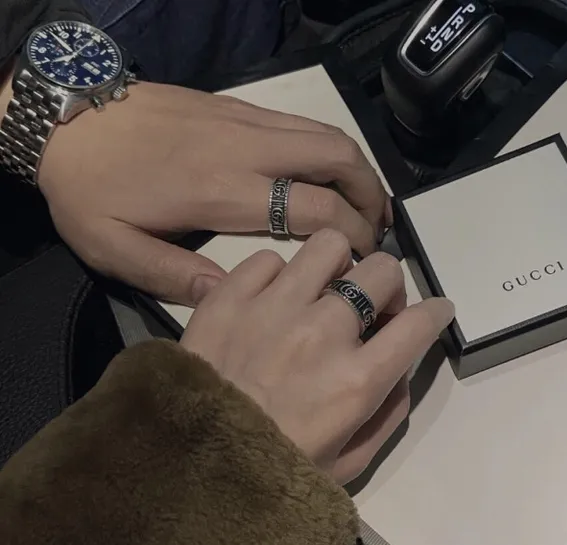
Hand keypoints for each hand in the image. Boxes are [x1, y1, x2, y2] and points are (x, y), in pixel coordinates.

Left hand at [37, 82, 390, 306]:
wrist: (64, 117)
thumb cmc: (90, 189)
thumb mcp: (116, 248)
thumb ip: (176, 277)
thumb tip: (239, 295)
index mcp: (223, 190)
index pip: (314, 207)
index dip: (353, 234)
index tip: (368, 262)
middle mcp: (246, 150)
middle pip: (335, 161)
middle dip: (371, 198)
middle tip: (382, 234)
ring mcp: (245, 122)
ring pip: (326, 135)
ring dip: (360, 169)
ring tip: (372, 205)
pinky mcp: (238, 108)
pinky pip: (304, 123)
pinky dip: (333, 149)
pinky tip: (335, 173)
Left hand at [180, 230, 453, 482]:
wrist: (188, 467)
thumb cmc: (273, 470)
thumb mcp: (349, 463)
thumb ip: (388, 415)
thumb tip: (400, 371)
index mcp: (357, 381)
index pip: (419, 323)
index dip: (435, 311)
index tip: (432, 311)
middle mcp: (323, 332)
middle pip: (382, 271)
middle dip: (387, 287)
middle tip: (368, 309)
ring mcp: (273, 308)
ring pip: (329, 245)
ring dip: (336, 267)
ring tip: (321, 291)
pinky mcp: (227, 297)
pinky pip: (268, 259)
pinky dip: (276, 276)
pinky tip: (270, 302)